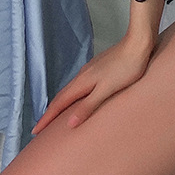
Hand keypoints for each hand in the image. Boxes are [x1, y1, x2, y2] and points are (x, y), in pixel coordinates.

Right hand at [32, 32, 156, 133]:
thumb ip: (88, 106)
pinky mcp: (100, 67)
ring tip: (56, 116)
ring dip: (61, 103)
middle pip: (62, 96)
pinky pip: (80, 85)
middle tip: (41, 127)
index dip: (47, 118)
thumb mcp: (107, 89)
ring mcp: (91, 70)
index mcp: (82, 82)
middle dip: (50, 112)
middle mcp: (83, 75)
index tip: (35, 131)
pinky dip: (73, 95)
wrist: (139, 43)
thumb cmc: (126, 68)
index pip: (59, 103)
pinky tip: (80, 97)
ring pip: (71, 89)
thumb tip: (68, 123)